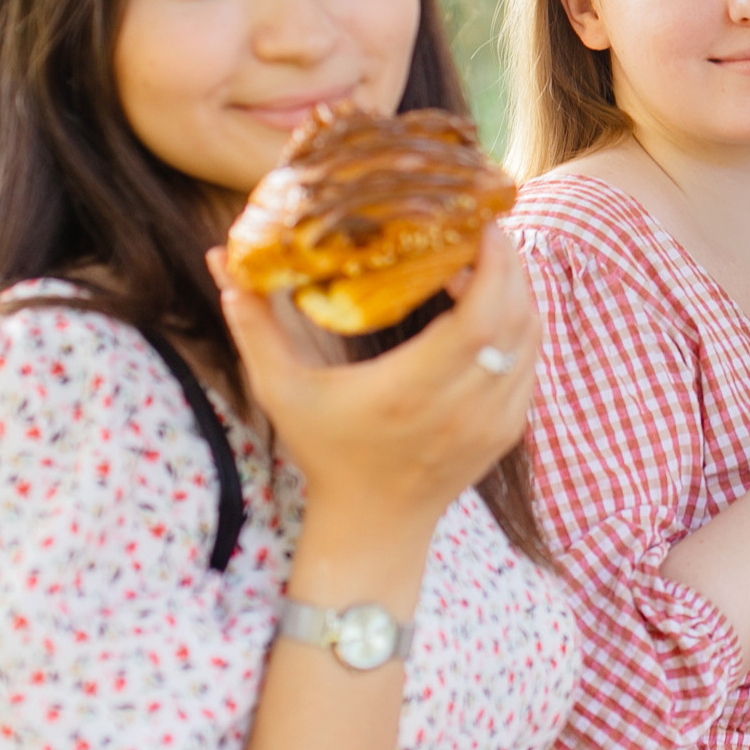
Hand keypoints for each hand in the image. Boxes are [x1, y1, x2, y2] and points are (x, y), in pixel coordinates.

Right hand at [209, 225, 539, 535]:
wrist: (373, 524)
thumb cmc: (325, 452)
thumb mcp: (280, 390)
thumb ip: (253, 326)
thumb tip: (220, 258)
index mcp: (409, 392)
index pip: (478, 318)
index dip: (493, 266)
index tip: (478, 225)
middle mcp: (461, 407)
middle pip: (514, 317)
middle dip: (508, 264)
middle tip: (481, 228)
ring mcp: (493, 421)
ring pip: (529, 337)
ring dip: (517, 290)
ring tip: (484, 261)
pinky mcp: (508, 429)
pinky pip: (529, 361)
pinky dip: (519, 325)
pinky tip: (490, 305)